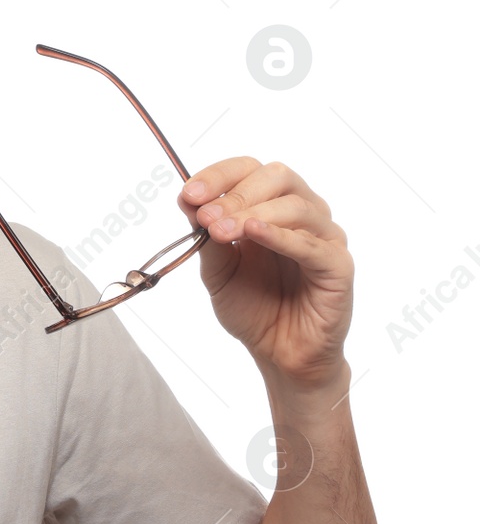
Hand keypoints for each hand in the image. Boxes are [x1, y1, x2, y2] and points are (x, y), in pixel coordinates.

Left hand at [176, 158, 352, 389]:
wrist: (278, 353)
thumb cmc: (253, 309)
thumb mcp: (217, 271)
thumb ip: (206, 236)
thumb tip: (186, 198)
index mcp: (271, 207)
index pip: (250, 170)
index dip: (219, 176)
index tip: (190, 194)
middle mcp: (303, 214)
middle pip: (277, 177)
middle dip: (235, 194)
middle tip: (206, 217)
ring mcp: (324, 237)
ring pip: (296, 206)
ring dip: (252, 214)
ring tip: (221, 232)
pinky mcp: (338, 266)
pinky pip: (312, 244)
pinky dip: (281, 235)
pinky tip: (254, 232)